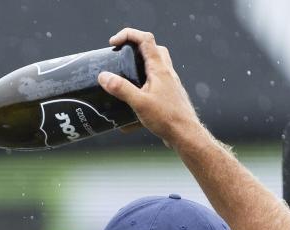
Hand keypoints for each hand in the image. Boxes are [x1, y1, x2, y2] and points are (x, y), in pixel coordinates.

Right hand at [99, 28, 199, 146]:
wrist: (185, 135)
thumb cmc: (167, 118)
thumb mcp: (139, 103)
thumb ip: (121, 89)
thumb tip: (103, 76)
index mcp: (159, 69)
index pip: (145, 39)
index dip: (128, 35)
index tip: (113, 43)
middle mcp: (167, 72)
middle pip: (154, 49)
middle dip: (136, 47)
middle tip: (122, 56)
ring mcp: (170, 84)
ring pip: (157, 65)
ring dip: (141, 65)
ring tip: (127, 76)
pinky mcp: (170, 95)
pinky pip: (157, 83)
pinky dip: (145, 84)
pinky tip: (136, 100)